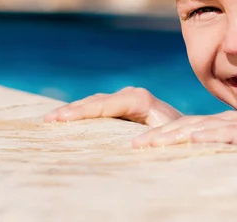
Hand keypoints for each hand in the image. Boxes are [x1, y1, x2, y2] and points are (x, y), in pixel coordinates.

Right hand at [43, 87, 182, 126]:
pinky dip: (83, 111)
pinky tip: (67, 118)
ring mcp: (127, 97)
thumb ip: (145, 134)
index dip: (81, 111)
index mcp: (140, 100)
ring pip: (95, 102)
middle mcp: (132, 94)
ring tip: (52, 119)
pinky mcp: (125, 105)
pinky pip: (100, 106)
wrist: (188, 131)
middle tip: (48, 119)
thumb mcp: (163, 136)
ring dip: (74, 110)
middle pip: (96, 101)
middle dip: (72, 110)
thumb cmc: (177, 137)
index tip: (60, 118)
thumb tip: (128, 142)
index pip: (103, 104)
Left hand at [132, 110, 236, 169]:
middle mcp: (230, 121)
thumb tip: (184, 166)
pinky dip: (212, 135)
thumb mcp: (232, 160)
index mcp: (220, 126)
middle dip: (160, 135)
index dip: (160, 135)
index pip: (184, 128)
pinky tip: (194, 140)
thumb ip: (211, 156)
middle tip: (135, 145)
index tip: (136, 145)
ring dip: (178, 134)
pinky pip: (231, 134)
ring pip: (204, 127)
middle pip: (188, 125)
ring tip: (155, 143)